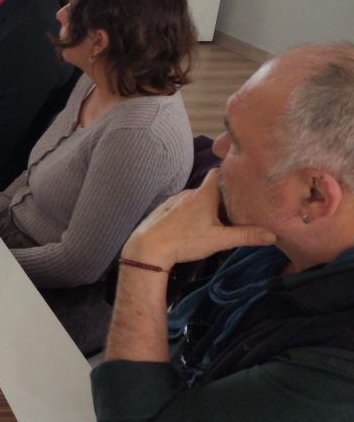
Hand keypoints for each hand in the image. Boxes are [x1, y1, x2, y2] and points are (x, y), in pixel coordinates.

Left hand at [121, 169, 275, 270]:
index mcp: (203, 195)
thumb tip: (273, 235)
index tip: (244, 179)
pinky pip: (183, 206)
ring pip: (196, 198)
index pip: (218, 173)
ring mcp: (174, 201)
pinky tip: (195, 225)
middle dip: (224, 196)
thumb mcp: (219, 240)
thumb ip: (246, 236)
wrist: (147, 248)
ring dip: (207, 205)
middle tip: (238, 207)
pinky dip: (192, 212)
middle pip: (210, 188)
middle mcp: (188, 193)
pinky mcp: (164, 210)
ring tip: (218, 219)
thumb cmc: (184, 240)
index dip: (231, 174)